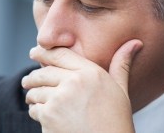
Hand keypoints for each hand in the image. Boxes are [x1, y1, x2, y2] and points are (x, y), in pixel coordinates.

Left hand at [22, 39, 142, 132]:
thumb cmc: (117, 120)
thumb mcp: (120, 90)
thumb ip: (121, 65)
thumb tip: (136, 43)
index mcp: (90, 72)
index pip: (59, 54)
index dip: (42, 52)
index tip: (34, 52)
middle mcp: (74, 82)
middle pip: (42, 73)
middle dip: (32, 77)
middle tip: (27, 81)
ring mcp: (60, 99)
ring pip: (35, 91)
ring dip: (32, 95)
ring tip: (32, 98)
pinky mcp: (49, 116)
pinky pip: (34, 108)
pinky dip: (34, 111)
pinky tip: (41, 113)